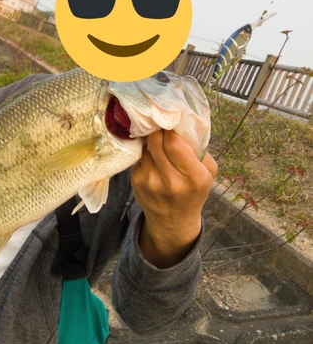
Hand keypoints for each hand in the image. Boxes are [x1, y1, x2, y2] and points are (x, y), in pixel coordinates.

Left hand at [131, 129, 217, 268]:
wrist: (173, 222)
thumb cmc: (193, 192)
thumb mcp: (207, 173)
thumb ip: (199, 149)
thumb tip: (183, 123)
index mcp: (195, 178)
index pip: (175, 144)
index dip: (171, 129)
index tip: (172, 121)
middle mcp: (171, 182)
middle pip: (156, 142)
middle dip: (158, 130)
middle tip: (162, 124)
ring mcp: (150, 182)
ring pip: (146, 147)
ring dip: (151, 141)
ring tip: (158, 141)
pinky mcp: (136, 182)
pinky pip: (140, 157)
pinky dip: (146, 153)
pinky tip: (152, 157)